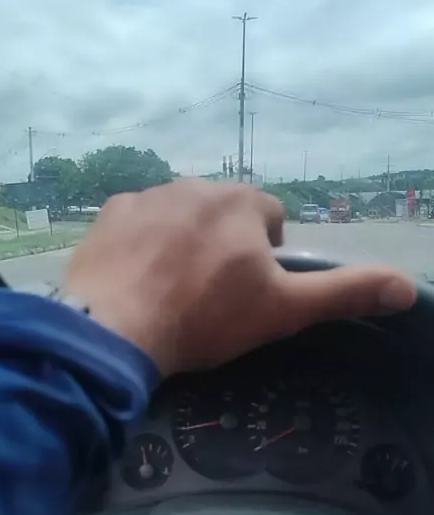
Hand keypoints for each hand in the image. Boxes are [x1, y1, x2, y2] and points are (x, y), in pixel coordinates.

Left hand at [64, 180, 415, 375]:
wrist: (115, 329)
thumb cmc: (207, 318)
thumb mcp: (284, 310)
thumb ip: (344, 293)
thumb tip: (408, 286)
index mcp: (242, 202)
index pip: (268, 219)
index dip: (264, 257)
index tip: (247, 292)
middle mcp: (196, 184)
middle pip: (223, 213)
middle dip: (224, 246)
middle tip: (209, 296)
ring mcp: (148, 195)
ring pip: (180, 215)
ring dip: (183, 242)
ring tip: (171, 291)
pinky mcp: (109, 213)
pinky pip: (137, 222)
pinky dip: (142, 244)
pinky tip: (135, 279)